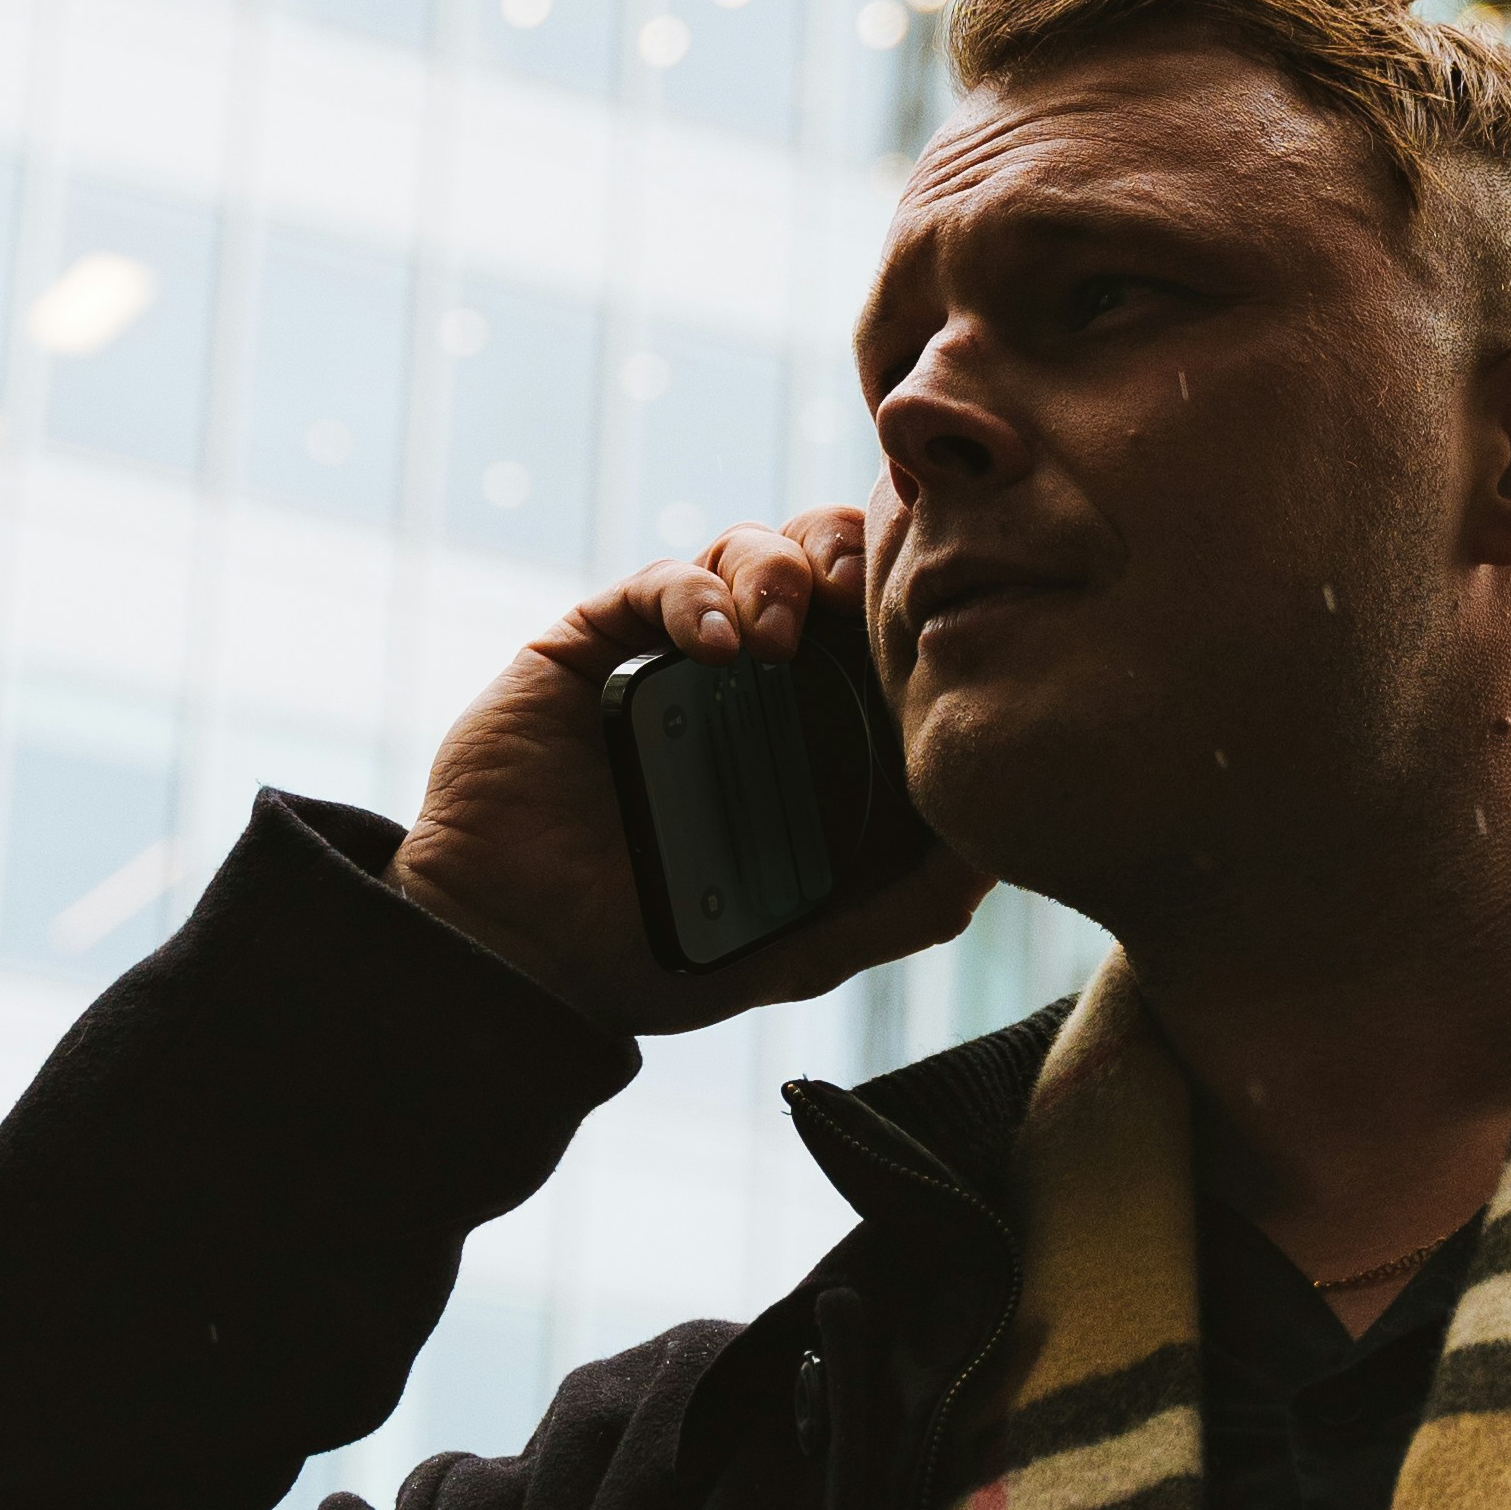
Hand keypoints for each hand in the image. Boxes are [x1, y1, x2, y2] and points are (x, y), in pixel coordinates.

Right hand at [392, 508, 983, 1039]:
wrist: (517, 959)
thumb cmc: (654, 958)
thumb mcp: (801, 945)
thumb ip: (899, 907)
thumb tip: (993, 855)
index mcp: (813, 734)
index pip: (882, 635)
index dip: (912, 609)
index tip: (932, 629)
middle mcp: (752, 682)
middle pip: (826, 565)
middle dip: (853, 555)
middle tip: (860, 597)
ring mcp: (676, 654)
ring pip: (753, 550)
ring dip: (780, 567)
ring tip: (780, 631)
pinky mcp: (599, 642)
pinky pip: (661, 580)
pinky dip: (698, 595)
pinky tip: (715, 645)